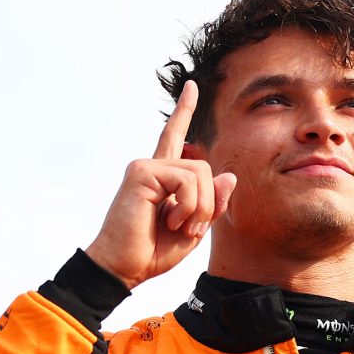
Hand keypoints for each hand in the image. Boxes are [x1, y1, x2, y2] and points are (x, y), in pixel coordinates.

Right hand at [84, 81, 236, 288]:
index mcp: (163, 177)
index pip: (174, 136)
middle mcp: (152, 166)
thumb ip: (212, 204)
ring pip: (199, 173)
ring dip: (200, 207)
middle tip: (192, 229)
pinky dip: (189, 205)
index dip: (184, 111)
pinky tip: (171, 219)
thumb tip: (229, 176)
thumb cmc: (153, 251)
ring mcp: (145, 167)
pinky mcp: (141, 173)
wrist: (124, 268)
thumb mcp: (194, 229)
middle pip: (204, 168)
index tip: (191, 86)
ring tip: (180, 226)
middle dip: (209, 203)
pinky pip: (186, 180)